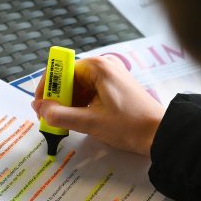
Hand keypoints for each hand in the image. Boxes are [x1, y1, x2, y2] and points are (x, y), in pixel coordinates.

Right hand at [31, 56, 164, 156]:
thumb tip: (40, 109)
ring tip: (65, 123)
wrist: (160, 134)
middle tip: (51, 119)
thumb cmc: (130, 126)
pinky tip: (80, 120)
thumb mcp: (90, 122)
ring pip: (79, 87)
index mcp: (97, 67)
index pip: (60, 70)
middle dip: (58, 99)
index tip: (40, 107)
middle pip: (69, 78)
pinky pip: (91, 93)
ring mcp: (112, 77)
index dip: (47, 89)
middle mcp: (104, 66)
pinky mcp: (116, 88)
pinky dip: (82, 105)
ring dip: (69, 104)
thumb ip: (61, 115)